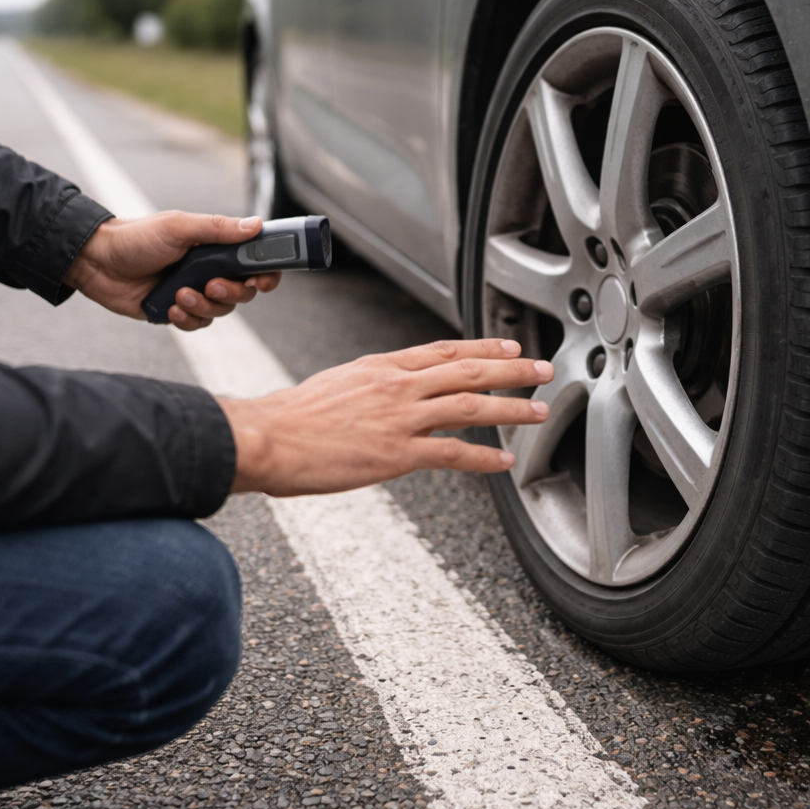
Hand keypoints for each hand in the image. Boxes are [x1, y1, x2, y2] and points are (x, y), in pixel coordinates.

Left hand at [63, 212, 282, 330]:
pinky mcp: (177, 311)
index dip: (266, 273)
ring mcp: (194, 291)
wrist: (95, 262)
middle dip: (231, 292)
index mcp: (215, 246)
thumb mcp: (178, 227)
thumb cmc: (134, 238)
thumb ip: (217, 228)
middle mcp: (209, 269)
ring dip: (204, 305)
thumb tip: (255, 225)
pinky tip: (171, 307)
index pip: (255, 260)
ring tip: (179, 294)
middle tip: (210, 284)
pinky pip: (198, 324)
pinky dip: (188, 319)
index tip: (262, 280)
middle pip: (243, 292)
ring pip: (221, 311)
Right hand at [221, 339, 553, 496]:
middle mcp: (397, 385)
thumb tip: (391, 393)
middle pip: (468, 369)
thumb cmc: (291, 419)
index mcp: (382, 367)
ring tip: (539, 411)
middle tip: (543, 369)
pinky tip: (505, 462)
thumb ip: (373, 386)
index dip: (483, 346)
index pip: (444, 350)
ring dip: (511, 407)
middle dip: (512, 368)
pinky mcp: (396, 453)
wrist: (266, 438)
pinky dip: (484, 457)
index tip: (510, 346)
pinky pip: (452, 452)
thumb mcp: (337, 384)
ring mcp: (399, 418)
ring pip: (470, 405)